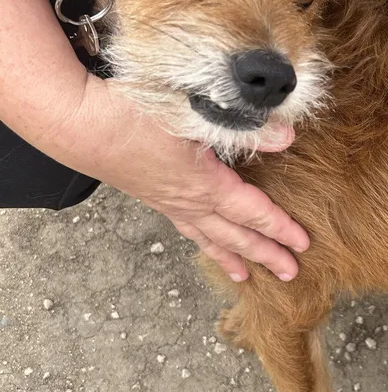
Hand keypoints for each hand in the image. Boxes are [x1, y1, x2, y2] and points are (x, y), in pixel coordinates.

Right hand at [57, 75, 308, 281]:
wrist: (78, 122)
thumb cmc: (135, 114)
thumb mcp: (195, 115)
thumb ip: (245, 129)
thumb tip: (288, 138)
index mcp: (204, 185)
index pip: (253, 213)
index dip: (281, 229)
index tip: (304, 245)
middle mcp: (187, 201)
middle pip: (235, 236)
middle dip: (265, 255)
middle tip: (291, 275)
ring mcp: (166, 201)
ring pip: (207, 237)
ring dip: (231, 256)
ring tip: (246, 276)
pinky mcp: (150, 194)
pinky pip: (184, 226)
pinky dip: (201, 240)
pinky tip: (203, 239)